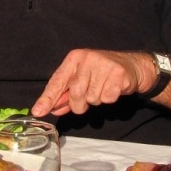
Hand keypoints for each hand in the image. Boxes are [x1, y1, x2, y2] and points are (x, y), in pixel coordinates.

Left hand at [31, 49, 153, 116]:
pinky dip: (109, 98)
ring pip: (92, 98)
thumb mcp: (81, 79)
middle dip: (79, 104)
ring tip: (103, 88)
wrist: (132, 66)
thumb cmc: (102, 74)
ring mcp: (104, 65)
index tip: (38, 111)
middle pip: (76, 93)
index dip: (47, 98)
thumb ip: (65, 95)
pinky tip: (113, 88)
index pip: (57, 81)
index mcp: (74, 58)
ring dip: (97, 100)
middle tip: (87, 101)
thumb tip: (51, 109)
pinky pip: (107, 98)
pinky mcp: (119, 74)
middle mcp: (88, 58)